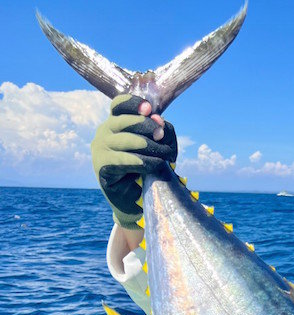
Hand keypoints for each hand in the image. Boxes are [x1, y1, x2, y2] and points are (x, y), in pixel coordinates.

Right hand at [91, 94, 177, 229]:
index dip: (133, 104)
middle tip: (162, 136)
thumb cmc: (148, 170)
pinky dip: (140, 161)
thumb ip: (160, 130)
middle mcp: (104, 132)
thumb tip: (157, 118)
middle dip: (147, 127)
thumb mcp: (160, 146)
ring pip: (126, 140)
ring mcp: (100, 149)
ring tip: (163, 156)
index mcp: (115, 123)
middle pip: (124, 121)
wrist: (137, 201)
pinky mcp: (101, 167)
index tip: (150, 109)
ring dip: (148, 147)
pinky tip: (152, 165)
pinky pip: (122, 160)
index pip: (119, 105)